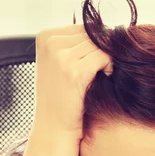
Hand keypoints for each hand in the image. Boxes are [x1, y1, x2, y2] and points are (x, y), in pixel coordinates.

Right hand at [33, 24, 112, 140]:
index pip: (84, 27)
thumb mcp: (59, 63)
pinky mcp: (74, 72)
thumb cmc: (62, 97)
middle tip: (98, 73)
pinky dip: (109, 67)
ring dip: (106, 61)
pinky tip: (105, 79)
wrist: (54, 128)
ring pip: (100, 46)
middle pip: (93, 35)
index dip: (95, 45)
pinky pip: (104, 57)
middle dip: (101, 52)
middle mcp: (50, 43)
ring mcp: (61, 57)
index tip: (90, 64)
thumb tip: (109, 28)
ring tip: (99, 77)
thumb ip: (75, 43)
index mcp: (45, 36)